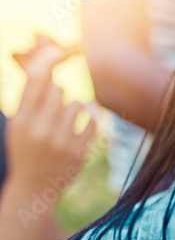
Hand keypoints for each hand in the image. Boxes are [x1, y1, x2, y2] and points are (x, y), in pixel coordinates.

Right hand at [5, 40, 95, 197]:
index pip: (36, 80)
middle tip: (52, 108)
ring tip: (63, 119)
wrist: (34, 189)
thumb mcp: (18, 124)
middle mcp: (40, 131)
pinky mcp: (78, 153)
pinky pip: (91, 121)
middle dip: (57, 92)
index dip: (48, 59)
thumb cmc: (26, 149)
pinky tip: (84, 119)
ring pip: (76, 103)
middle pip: (57, 89)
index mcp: (21, 121)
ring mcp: (61, 143)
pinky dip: (89, 116)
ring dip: (73, 106)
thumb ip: (29, 97)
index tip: (57, 50)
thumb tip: (45, 64)